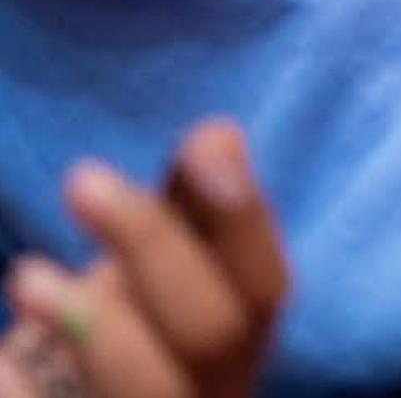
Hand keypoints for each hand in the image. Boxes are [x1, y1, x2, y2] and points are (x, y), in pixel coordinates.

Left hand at [0, 121, 288, 397]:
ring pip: (151, 390)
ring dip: (94, 324)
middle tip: (81, 179)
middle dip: (154, 246)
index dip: (245, 219)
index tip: (199, 148)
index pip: (266, 288)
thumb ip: (196, 205)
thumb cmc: (134, 323)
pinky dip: (26, 385)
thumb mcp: (170, 264)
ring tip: (27, 275)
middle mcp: (209, 394)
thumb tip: (218, 138)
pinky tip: (7, 353)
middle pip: (214, 333)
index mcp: (240, 345)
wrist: (89, 397)